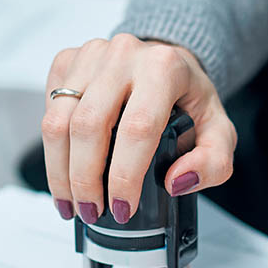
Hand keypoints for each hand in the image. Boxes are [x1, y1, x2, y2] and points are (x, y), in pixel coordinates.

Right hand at [41, 34, 235, 222]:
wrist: (167, 64)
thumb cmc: (189, 98)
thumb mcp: (219, 133)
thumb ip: (212, 163)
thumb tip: (176, 181)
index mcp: (164, 68)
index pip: (137, 128)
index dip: (124, 176)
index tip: (122, 208)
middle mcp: (124, 55)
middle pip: (88, 126)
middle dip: (84, 180)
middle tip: (92, 211)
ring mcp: (91, 56)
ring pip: (58, 122)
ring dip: (60, 172)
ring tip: (72, 203)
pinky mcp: (67, 62)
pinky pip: (48, 112)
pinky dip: (52, 150)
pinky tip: (65, 172)